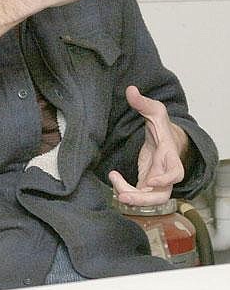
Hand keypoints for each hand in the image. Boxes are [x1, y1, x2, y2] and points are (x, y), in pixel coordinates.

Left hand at [109, 86, 187, 205]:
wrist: (165, 138)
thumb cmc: (162, 125)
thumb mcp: (154, 110)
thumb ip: (142, 102)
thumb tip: (130, 89)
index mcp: (170, 155)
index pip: (175, 173)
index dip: (165, 179)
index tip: (150, 181)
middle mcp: (165, 172)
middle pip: (162, 196)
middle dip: (143, 200)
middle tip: (123, 196)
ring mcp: (156, 180)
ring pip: (148, 200)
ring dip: (131, 198)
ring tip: (114, 185)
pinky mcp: (146, 184)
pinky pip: (138, 195)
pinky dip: (125, 191)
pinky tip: (114, 178)